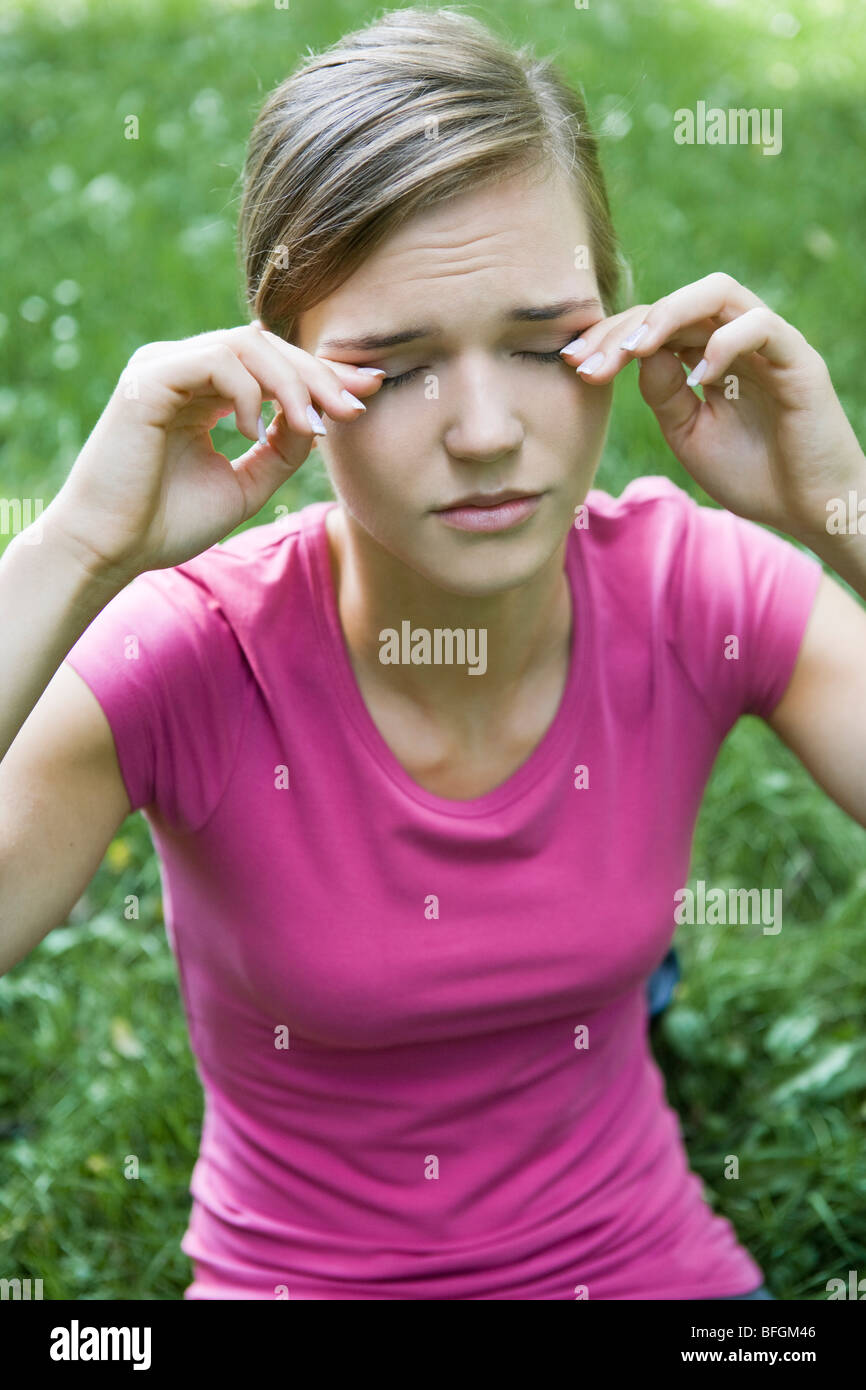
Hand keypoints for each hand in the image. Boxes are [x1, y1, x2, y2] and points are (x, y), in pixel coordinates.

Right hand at [46, 322, 384, 581]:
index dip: (323, 375)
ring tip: (313, 423)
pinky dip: (246, 391)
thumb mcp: (245, 484)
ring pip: (246, 344)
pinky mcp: (148, 379)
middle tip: (356, 404)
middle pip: (267, 345)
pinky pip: (215, 361)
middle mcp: (183, 369)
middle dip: (319, 373)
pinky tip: (251, 431)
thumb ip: (281, 449)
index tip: (367, 393)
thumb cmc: (167, 523)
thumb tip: (321, 417)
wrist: (111, 550)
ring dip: (291, 382)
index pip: (272, 364)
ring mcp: (163, 367)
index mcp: (204, 391)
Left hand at [560, 271, 864, 542]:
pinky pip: (760, 326)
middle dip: (624, 326)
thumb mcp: (688, 434)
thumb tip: (636, 354)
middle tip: (587, 359)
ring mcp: (768, 343)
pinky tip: (699, 378)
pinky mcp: (798, 359)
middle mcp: (734, 339)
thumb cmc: (752, 473)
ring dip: (668, 315)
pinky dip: (724, 343)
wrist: (807, 509)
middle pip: (674, 303)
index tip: (571, 363)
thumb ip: (663, 394)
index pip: (652, 325)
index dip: (609, 337)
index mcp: (705, 355)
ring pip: (717, 293)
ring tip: (635, 349)